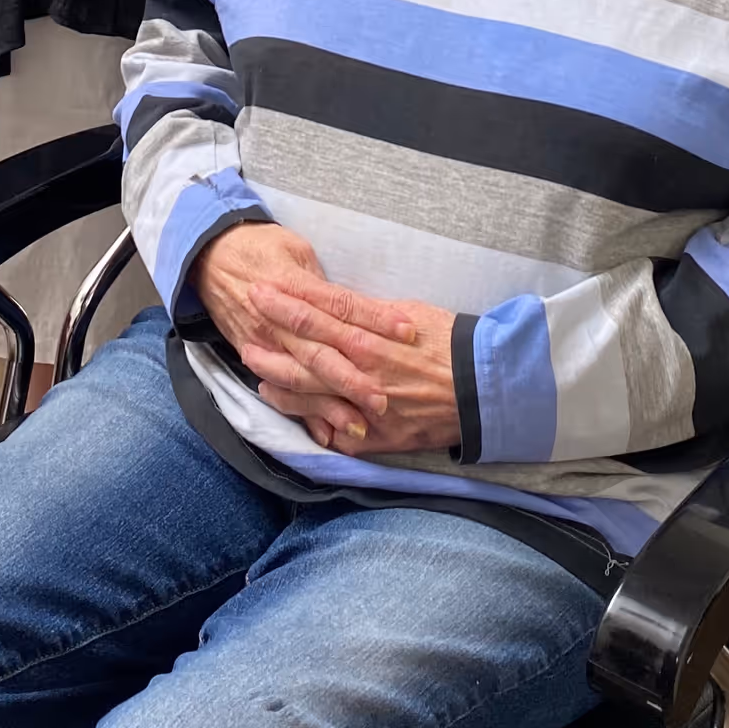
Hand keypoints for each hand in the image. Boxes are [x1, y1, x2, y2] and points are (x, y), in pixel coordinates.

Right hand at [191, 223, 415, 443]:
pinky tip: (324, 435)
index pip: (342, 304)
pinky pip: (281, 390)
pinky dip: (302, 414)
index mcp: (295, 286)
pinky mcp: (256, 356)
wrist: (210, 255)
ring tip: (359, 426)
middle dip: (353, 377)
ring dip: (330, 404)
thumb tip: (357, 307)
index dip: (375, 317)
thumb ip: (325, 284)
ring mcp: (267, 343)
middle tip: (385, 398)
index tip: (407, 331)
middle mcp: (281, 321)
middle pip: (322, 350)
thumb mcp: (296, 252)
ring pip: (303, 378)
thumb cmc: (260, 247)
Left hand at [242, 269, 458, 457]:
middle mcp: (363, 372)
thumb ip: (369, 315)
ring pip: (311, 395)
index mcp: (371, 337)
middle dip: (272, 341)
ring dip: (280, 383)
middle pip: (305, 355)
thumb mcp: (408, 314)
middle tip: (244, 328)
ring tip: (257, 372)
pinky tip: (290, 412)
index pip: (319, 315)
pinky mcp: (374, 437)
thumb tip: (337, 308)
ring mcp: (365, 407)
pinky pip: (334, 432)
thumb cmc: (448, 343)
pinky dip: (310, 421)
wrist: (483, 389)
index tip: (261, 290)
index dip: (286, 303)